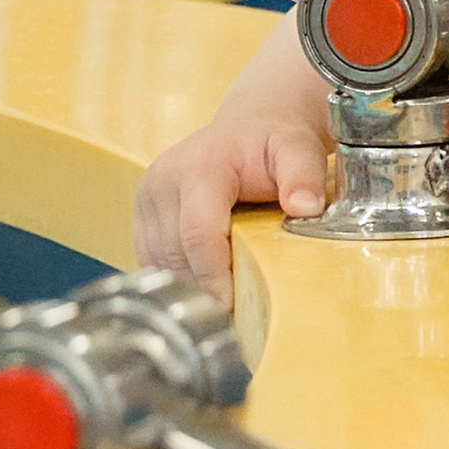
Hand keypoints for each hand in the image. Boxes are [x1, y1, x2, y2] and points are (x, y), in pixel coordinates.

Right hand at [134, 106, 331, 303]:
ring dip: (188, 288)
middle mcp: (163, 182)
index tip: (233, 307)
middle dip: (203, 289)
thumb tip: (305, 207)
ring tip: (221, 313)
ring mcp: (147, 199)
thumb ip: (303, 175)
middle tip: (233, 322)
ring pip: (159, 261)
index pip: (197, 234)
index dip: (213, 276)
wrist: (250, 125)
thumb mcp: (298, 149)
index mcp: (197, 168)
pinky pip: (152, 259)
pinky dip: (177, 279)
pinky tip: (203, 293)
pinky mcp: (143, 215)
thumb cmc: (274, 140)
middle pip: (176, 254)